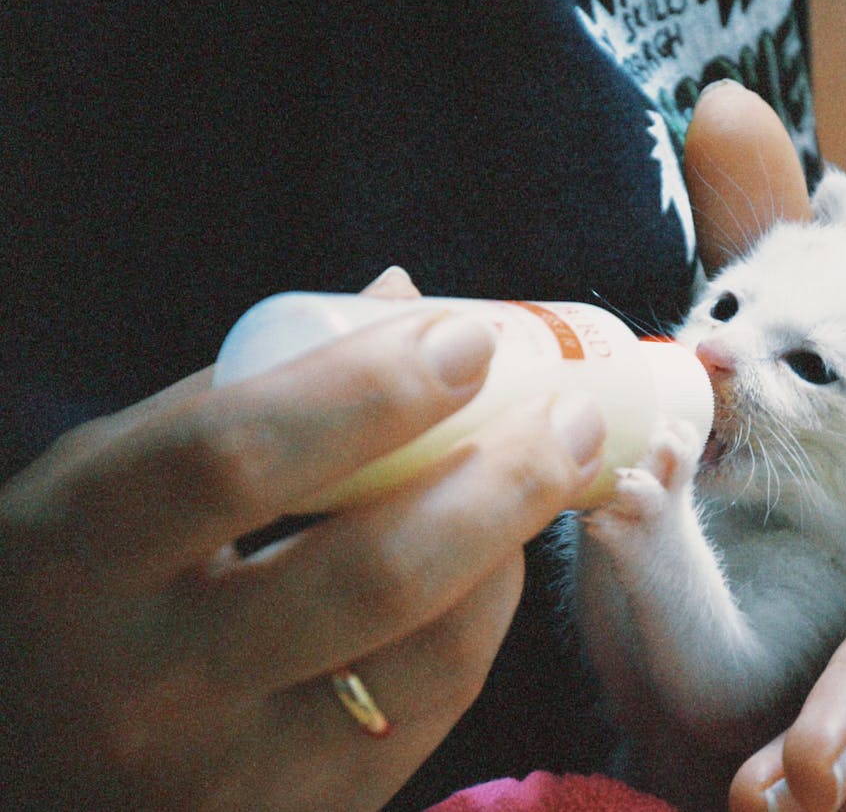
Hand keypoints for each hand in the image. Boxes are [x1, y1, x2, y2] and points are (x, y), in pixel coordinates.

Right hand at [0, 268, 605, 808]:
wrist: (28, 758)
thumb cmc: (72, 589)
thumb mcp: (106, 477)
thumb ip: (246, 392)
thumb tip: (401, 299)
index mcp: (74, 559)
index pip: (238, 458)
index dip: (370, 391)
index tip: (470, 341)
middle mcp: (145, 686)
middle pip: (371, 575)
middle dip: (502, 480)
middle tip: (572, 415)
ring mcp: (226, 777)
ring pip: (427, 653)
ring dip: (511, 546)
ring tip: (547, 473)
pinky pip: (432, 710)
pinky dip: (483, 617)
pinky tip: (493, 559)